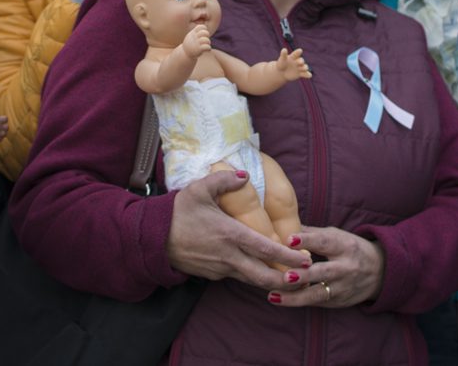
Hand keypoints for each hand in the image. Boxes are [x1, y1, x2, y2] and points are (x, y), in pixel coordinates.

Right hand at [166, 170, 307, 287]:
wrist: (152, 238)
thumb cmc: (177, 211)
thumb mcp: (200, 189)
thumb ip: (224, 180)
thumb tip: (245, 176)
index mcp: (230, 234)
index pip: (266, 249)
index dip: (288, 256)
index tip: (305, 259)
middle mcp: (228, 256)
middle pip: (263, 274)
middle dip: (286, 279)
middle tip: (305, 278)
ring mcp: (219, 269)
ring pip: (251, 279)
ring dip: (270, 281)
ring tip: (289, 280)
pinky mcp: (211, 275)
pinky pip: (236, 276)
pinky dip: (250, 276)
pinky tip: (259, 272)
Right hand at [182, 24, 211, 58]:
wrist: (185, 53)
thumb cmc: (190, 44)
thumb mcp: (191, 36)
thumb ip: (196, 32)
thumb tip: (204, 27)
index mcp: (193, 33)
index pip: (201, 27)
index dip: (204, 29)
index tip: (202, 34)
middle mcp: (194, 37)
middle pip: (205, 32)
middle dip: (207, 35)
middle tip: (205, 39)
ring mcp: (196, 43)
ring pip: (206, 40)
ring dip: (208, 42)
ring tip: (206, 44)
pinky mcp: (198, 50)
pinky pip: (207, 47)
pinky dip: (208, 48)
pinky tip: (207, 49)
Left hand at [265, 226, 383, 308]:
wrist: (380, 271)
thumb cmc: (350, 248)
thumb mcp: (337, 236)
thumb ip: (312, 233)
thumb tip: (284, 225)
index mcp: (344, 245)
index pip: (325, 242)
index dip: (307, 240)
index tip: (289, 239)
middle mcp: (346, 267)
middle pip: (323, 271)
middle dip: (304, 275)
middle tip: (284, 275)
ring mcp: (343, 287)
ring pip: (318, 294)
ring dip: (295, 296)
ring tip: (274, 295)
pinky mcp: (339, 301)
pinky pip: (317, 302)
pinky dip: (299, 301)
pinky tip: (280, 299)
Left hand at [275, 48, 310, 80]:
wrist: (282, 72)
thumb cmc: (282, 64)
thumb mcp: (282, 59)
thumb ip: (283, 54)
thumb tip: (284, 49)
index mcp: (293, 57)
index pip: (296, 53)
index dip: (298, 52)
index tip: (300, 50)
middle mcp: (298, 61)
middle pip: (301, 60)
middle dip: (301, 61)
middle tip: (300, 62)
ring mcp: (300, 67)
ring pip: (304, 67)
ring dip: (305, 67)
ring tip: (304, 68)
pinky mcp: (301, 73)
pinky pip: (306, 74)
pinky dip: (308, 74)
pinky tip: (309, 75)